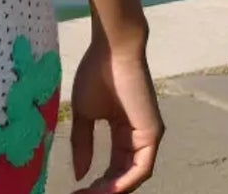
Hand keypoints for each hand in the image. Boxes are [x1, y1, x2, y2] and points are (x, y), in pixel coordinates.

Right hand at [69, 40, 163, 192]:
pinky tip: (108, 190)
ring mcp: (147, 137)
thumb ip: (82, 144)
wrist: (112, 49)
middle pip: (122, 177)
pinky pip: (141, 168)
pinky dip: (126, 182)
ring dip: (112, 190)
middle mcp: (137, 139)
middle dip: (101, 191)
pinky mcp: (153, 133)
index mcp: (123, 133)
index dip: (94, 184)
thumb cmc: (97, 72)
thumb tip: (79, 175)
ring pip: (132, 176)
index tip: (74, 192)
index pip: (112, 169)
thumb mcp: (84, 113)